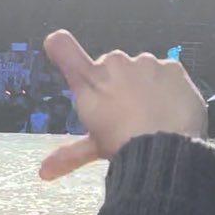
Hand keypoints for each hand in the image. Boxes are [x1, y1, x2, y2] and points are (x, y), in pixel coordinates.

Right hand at [36, 31, 206, 180]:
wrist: (164, 146)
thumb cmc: (122, 146)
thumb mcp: (94, 148)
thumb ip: (68, 155)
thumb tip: (42, 173)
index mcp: (89, 83)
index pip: (66, 52)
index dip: (60, 46)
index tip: (56, 41)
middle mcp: (114, 64)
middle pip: (114, 66)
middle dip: (119, 82)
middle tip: (127, 111)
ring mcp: (145, 62)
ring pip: (143, 69)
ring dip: (146, 84)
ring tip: (153, 113)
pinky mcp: (172, 66)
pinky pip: (168, 73)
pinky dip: (169, 87)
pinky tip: (171, 108)